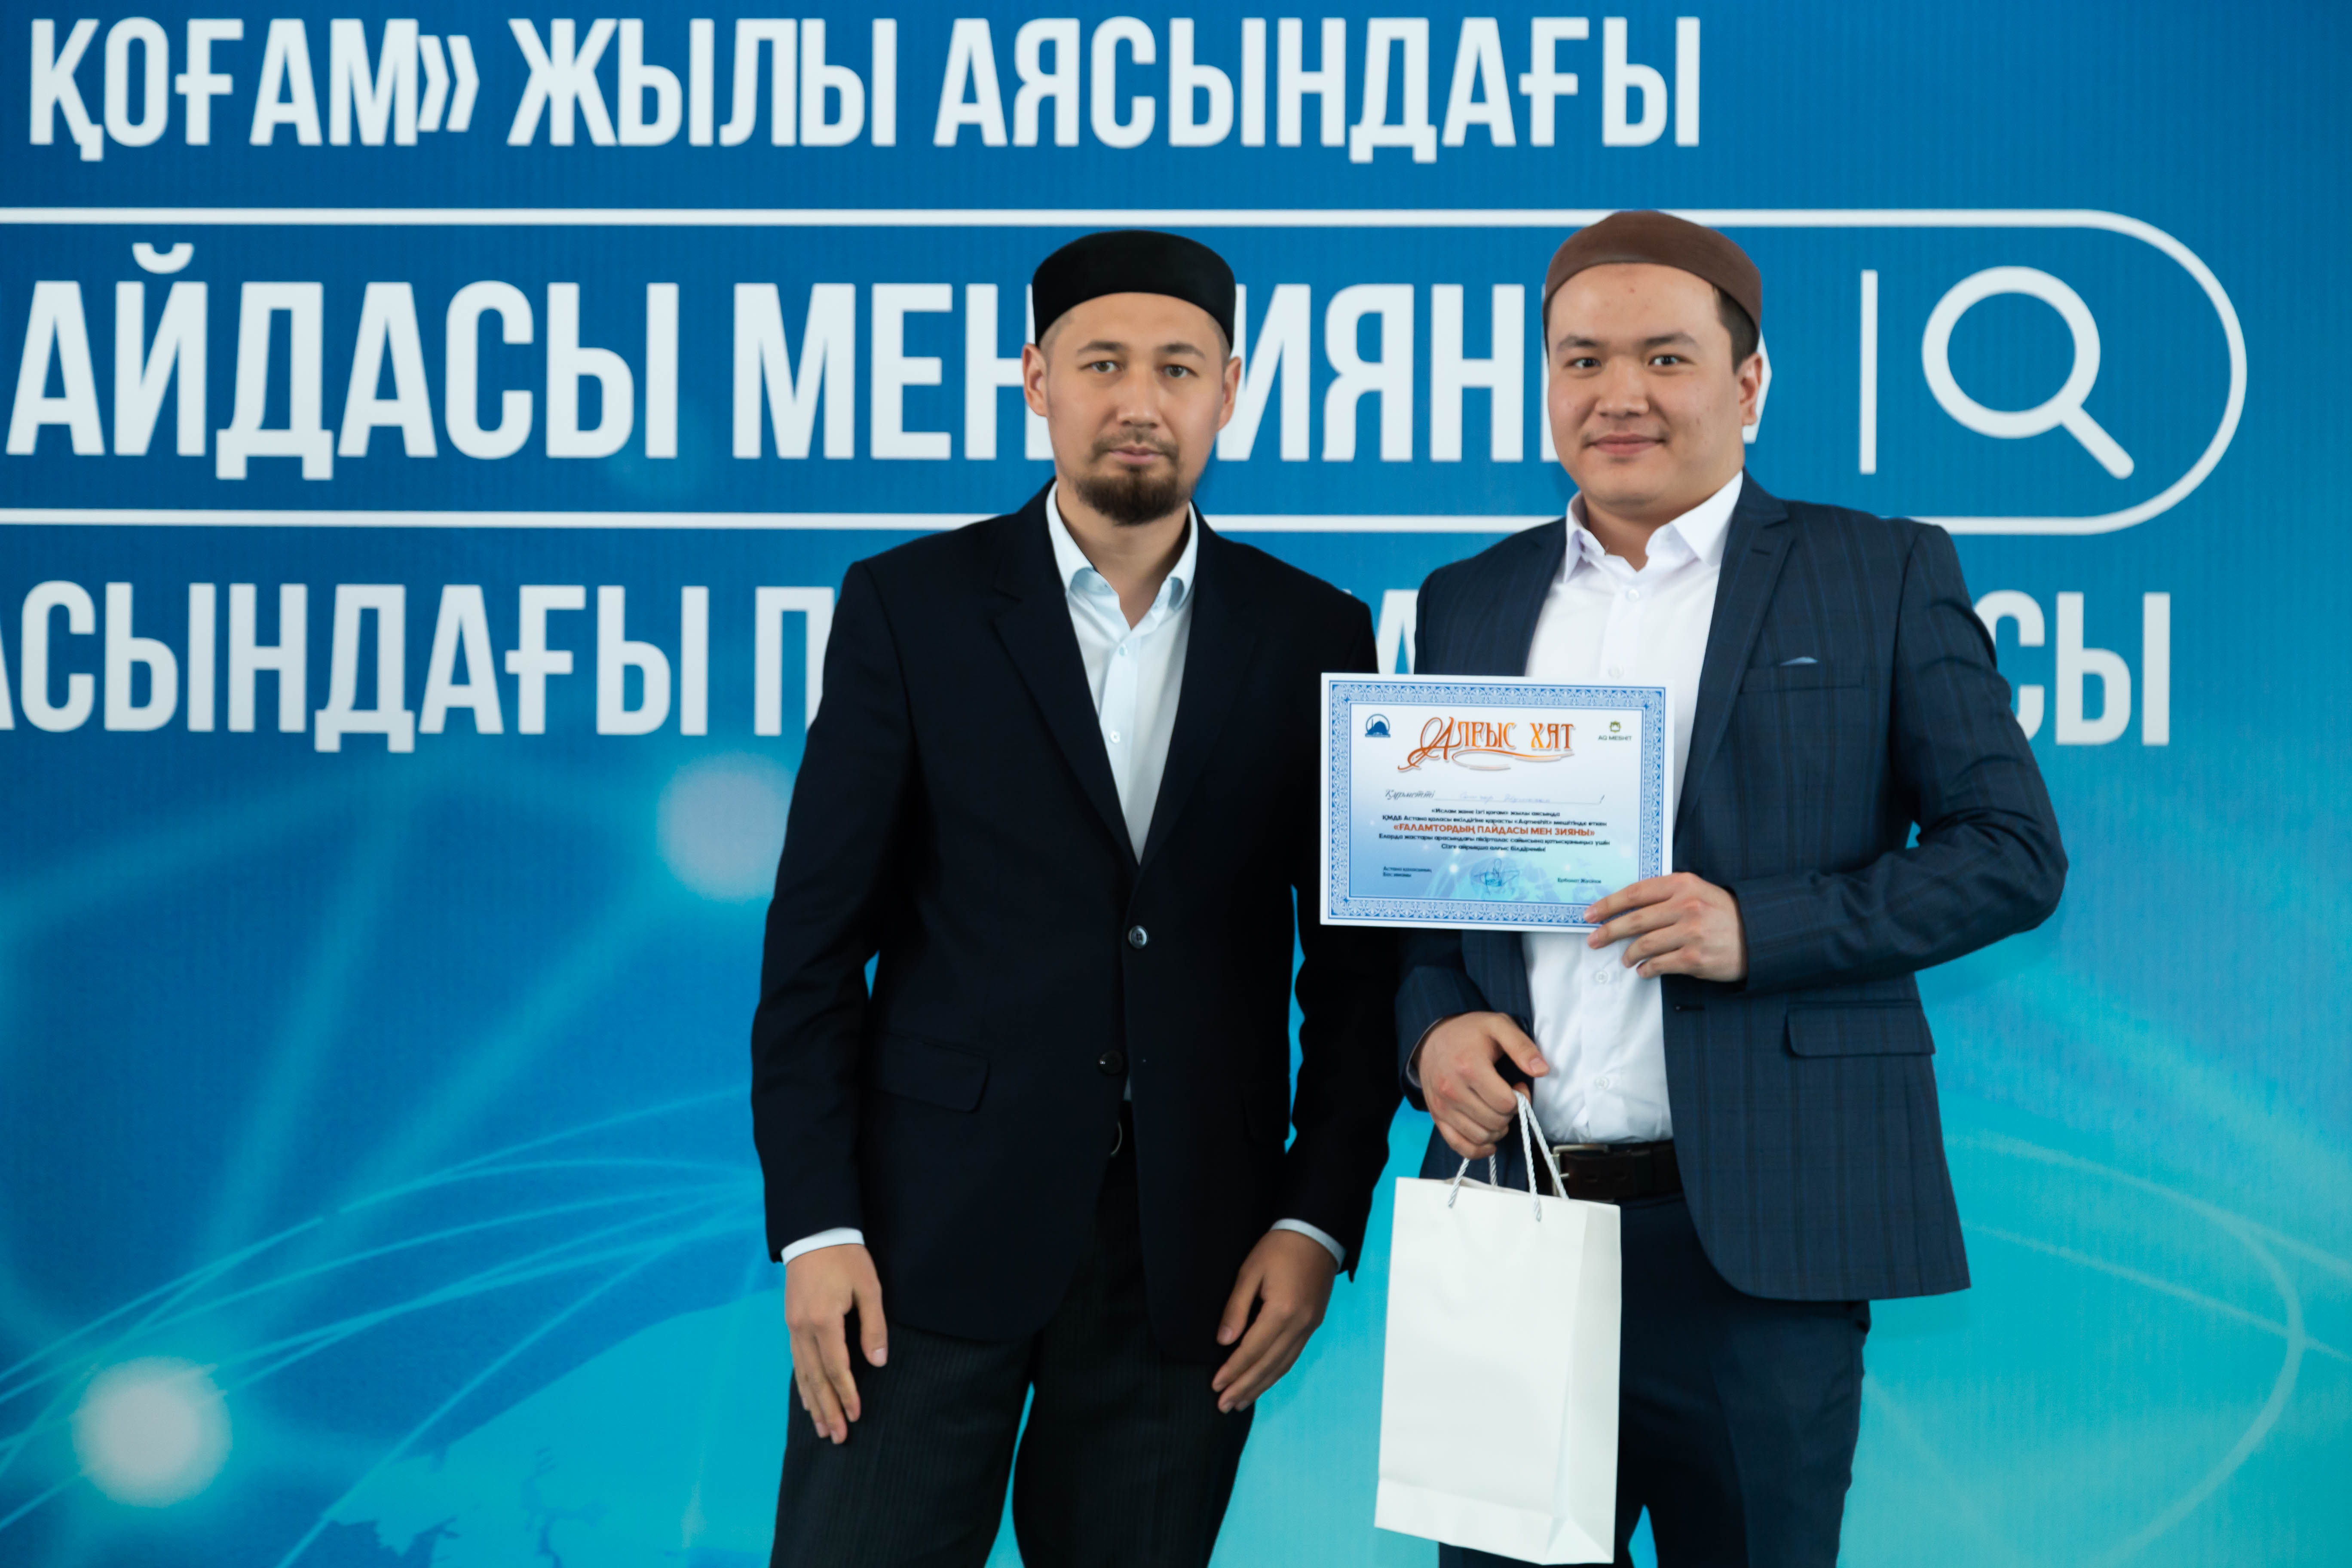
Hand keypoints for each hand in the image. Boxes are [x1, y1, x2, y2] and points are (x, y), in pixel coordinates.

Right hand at [784, 1244, 886, 1444]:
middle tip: (839, 1438)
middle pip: (816, 1379)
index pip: (836, 1368)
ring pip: (803, 1374)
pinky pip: (796, 1362)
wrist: (814, 1233)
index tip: (857, 1416)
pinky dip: (802, 1385)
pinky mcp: (791, 1323)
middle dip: (829, 1409)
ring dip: (814, 1403)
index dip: (847, 1394)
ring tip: (823, 1430)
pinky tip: (808, 1401)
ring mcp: (793, 1327)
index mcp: (823, 1321)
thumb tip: (878, 1362)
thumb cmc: (846, 1258)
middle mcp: (803, 1329)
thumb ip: (873, 1325)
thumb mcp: (868, 1287)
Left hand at [1210, 1230, 1337, 1412]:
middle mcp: (1299, 1325)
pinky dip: (1277, 1373)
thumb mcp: (1250, 1271)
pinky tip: (1265, 1381)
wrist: (1317, 1232)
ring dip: (1261, 1386)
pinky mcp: (1314, 1324)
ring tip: (1241, 1402)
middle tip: (1224, 1406)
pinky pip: (1293, 1356)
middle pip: (1268, 1365)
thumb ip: (1236, 1308)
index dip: (1232, 1370)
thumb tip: (1224, 1341)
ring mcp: (1310, 1327)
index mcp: (1282, 1311)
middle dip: (1244, 1387)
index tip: (1215, 1385)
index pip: (1252, 1350)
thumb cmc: (1279, 1247)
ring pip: (1283, 1366)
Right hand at [1414, 1011, 1548, 1159]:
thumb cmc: (1469, 1032)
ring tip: (1497, 1112)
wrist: (1431, 1038)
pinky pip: (1459, 1146)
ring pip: (1480, 1137)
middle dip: (1509, 1113)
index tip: (1517, 1086)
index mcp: (1469, 1067)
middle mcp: (1451, 1090)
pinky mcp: (1436, 1116)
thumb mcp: (1498, 1026)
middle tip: (1507, 1098)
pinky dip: (1478, 1149)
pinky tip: (1489, 1140)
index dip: (1519, 1098)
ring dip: (1497, 1130)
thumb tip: (1542, 1070)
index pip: (1505, 1103)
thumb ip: (1522, 1046)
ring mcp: (1442, 1106)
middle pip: (1494, 1121)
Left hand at [1584, 873, 1747, 981]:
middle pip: (1634, 920)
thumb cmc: (1722, 913)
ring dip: (1629, 954)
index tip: (1591, 914)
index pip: (1635, 893)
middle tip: (1593, 940)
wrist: (1758, 934)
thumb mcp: (1697, 891)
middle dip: (1608, 931)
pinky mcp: (1695, 957)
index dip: (1608, 904)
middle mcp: (1686, 906)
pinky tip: (1643, 970)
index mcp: (1683, 885)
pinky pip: (1659, 965)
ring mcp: (1691, 933)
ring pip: (1644, 944)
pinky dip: (1647, 969)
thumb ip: (1666, 894)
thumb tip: (1627, 908)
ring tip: (1625, 959)